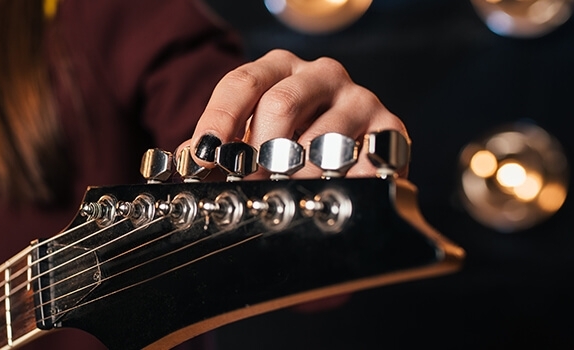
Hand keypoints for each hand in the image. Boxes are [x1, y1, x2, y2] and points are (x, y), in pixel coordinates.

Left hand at [184, 49, 407, 178]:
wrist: (351, 148)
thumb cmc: (287, 140)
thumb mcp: (248, 136)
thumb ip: (215, 147)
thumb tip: (183, 161)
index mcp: (279, 68)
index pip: (242, 83)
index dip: (219, 120)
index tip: (203, 156)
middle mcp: (322, 74)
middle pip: (281, 104)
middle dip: (258, 152)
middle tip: (247, 184)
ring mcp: (359, 99)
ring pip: (323, 138)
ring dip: (297, 176)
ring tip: (285, 195)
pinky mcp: (390, 129)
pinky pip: (365, 160)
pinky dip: (343, 183)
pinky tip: (329, 195)